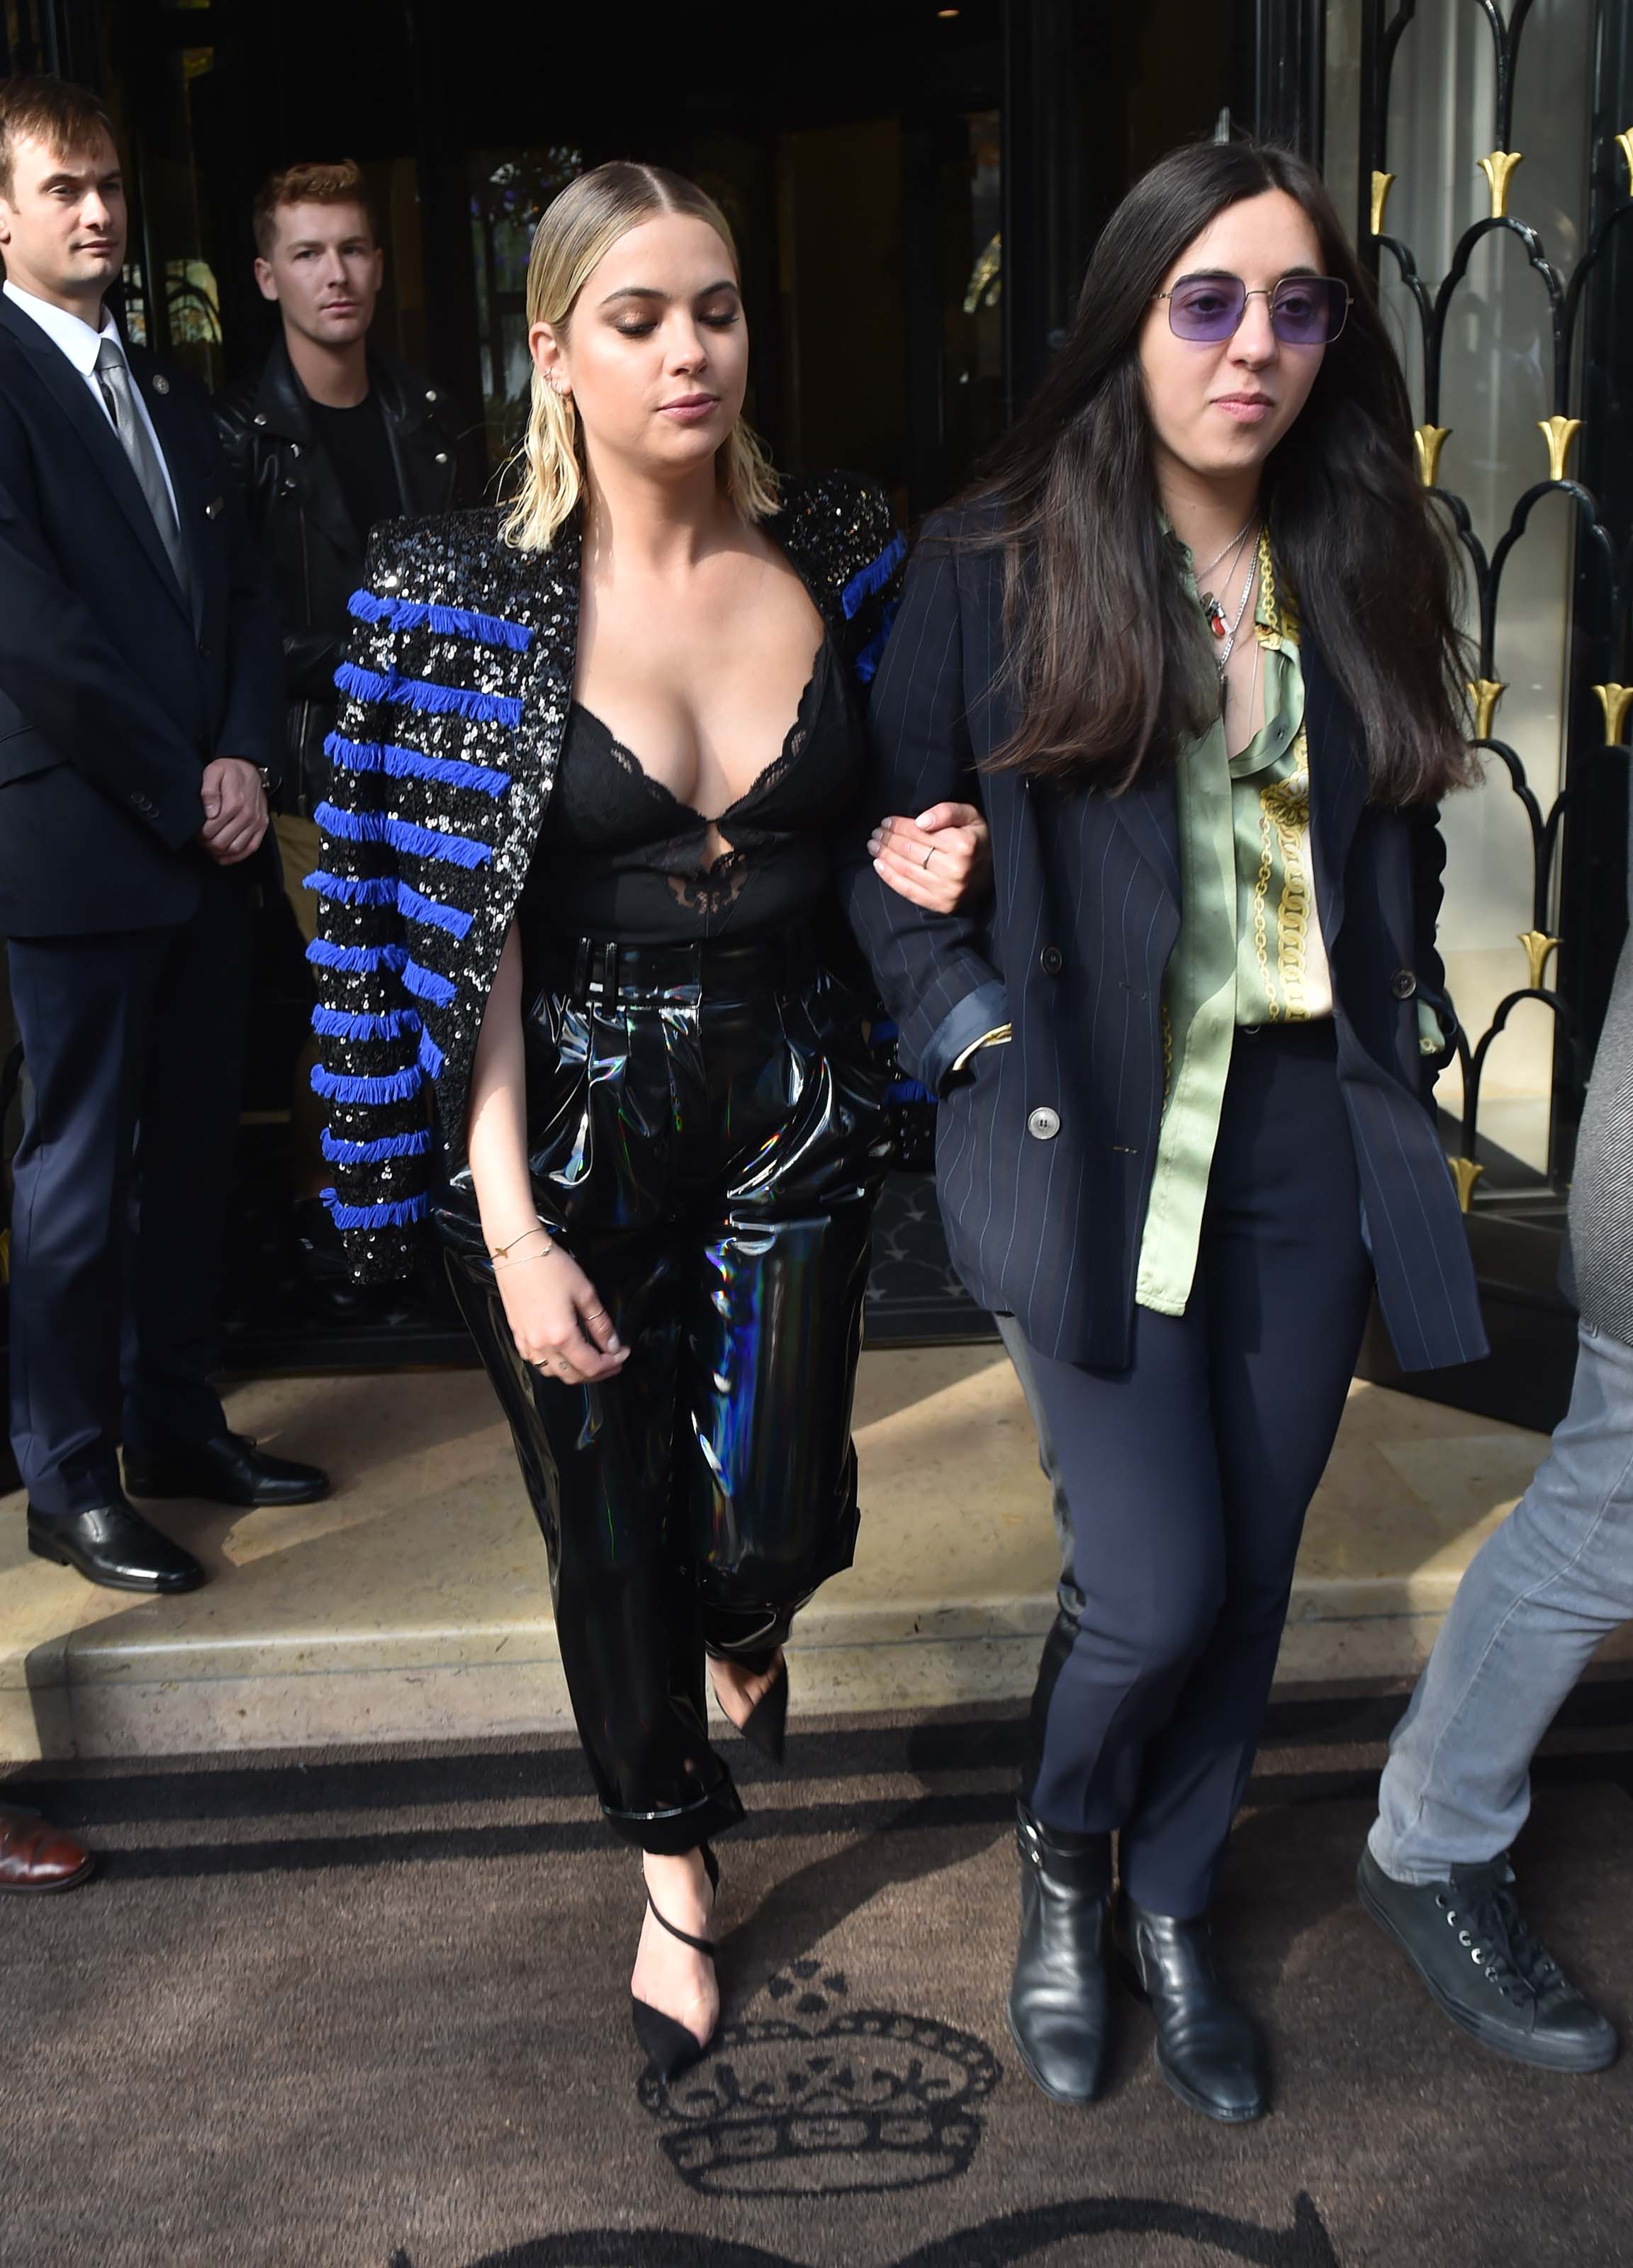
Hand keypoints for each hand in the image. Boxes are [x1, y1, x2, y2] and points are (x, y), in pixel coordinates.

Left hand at [198, 757, 267, 865]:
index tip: (196, 830)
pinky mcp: (262, 827)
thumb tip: (210, 813)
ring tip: (210, 845)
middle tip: (200, 839)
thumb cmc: (230, 770)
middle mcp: (247, 816)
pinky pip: (251, 849)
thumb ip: (209, 790)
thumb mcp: (214, 771)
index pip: (211, 829)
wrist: (252, 768)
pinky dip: (236, 857)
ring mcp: (256, 823)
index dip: (200, 834)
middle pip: (222, 842)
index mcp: (234, 803)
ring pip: (235, 848)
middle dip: (207, 844)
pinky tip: (223, 857)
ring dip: (219, 851)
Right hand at [496, 1243, 628, 1385]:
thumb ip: (600, 1324)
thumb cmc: (550, 1267)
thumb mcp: (585, 1293)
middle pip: (572, 1376)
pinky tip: (562, 1352)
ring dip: (574, 1372)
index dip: (611, 1364)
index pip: (591, 1366)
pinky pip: (535, 1361)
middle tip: (612, 1360)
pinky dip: (553, 1364)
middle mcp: (542, 1345)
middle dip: (596, 1373)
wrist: (516, 1252)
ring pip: (553, 1372)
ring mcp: (526, 1342)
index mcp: (561, 1336)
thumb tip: (613, 1345)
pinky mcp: (517, 1335)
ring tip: (589, 1358)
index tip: (623, 1354)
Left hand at [869, 801, 991, 914]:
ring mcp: (948, 890)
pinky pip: (909, 891)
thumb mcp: (969, 816)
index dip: (899, 826)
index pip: (920, 833)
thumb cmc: (977, 838)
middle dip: (888, 840)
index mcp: (963, 845)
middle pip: (910, 851)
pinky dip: (890, 878)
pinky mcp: (942, 905)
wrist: (994, 871)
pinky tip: (878, 865)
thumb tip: (920, 821)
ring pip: (906, 870)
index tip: (885, 821)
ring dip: (885, 856)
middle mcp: (956, 870)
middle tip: (876, 833)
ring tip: (873, 845)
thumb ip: (946, 812)